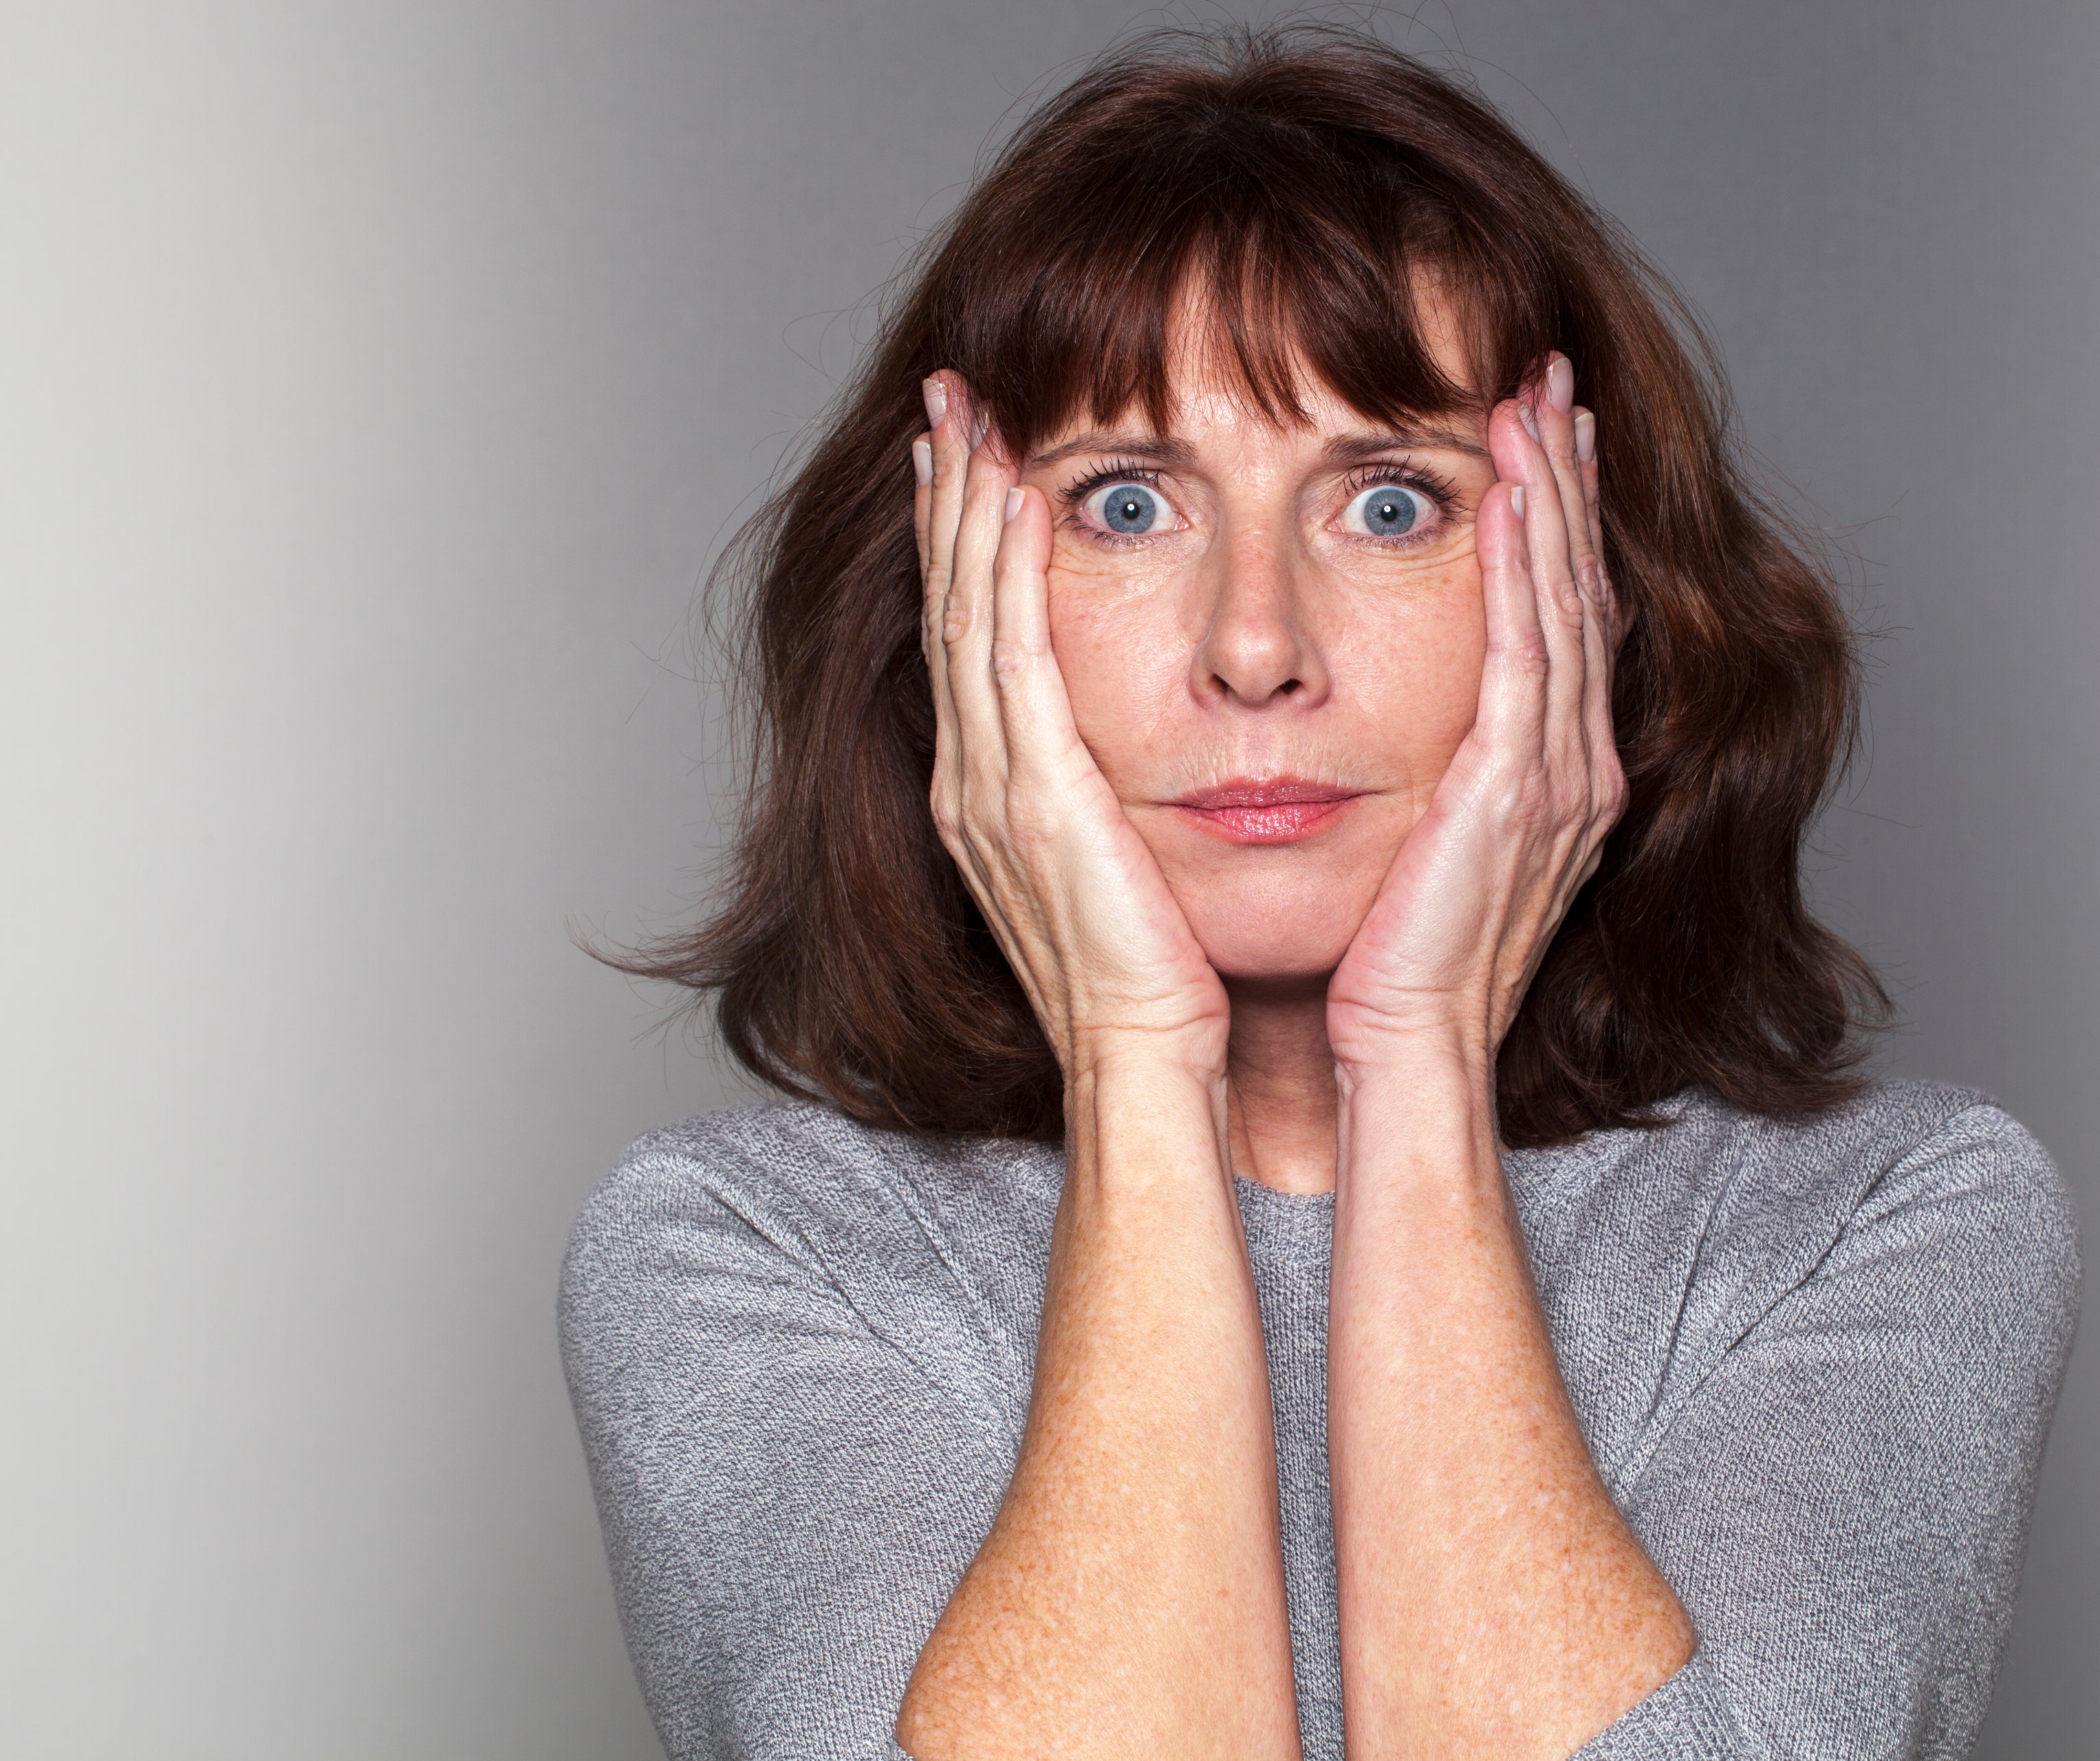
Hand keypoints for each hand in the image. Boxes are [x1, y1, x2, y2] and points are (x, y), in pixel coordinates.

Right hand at [916, 371, 1230, 1080]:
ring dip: (967, 507)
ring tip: (970, 417)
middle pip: (952, 604)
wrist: (1145, 1060)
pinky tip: (1019, 500)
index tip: (965, 457)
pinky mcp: (1032, 795)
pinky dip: (1008, 572)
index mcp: (993, 791)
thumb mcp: (1119, 862)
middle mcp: (974, 778)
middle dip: (946, 495)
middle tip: (947, 398)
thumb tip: (1123, 750)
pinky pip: (1013, 658)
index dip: (962, 539)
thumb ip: (1101, 794)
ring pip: (969, 613)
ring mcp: (991, 786)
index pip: (972, 635)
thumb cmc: (1153, 975)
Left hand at [1325, 352, 1626, 1072]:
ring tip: (1531, 402)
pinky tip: (1512, 498)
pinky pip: (1525, 655)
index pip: (1562, 615)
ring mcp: (1557, 777)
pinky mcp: (1513, 791)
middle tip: (1549, 378)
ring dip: (1550, 496)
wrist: (1403, 1050)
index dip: (1558, 518)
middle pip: (1578, 588)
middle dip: (1566, 477)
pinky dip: (1526, 571)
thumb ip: (1447, 769)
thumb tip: (1427, 714)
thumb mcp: (1430, 840)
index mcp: (1555, 775)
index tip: (1540, 433)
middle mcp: (1576, 765)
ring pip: (1562, 603)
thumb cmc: (1395, 960)